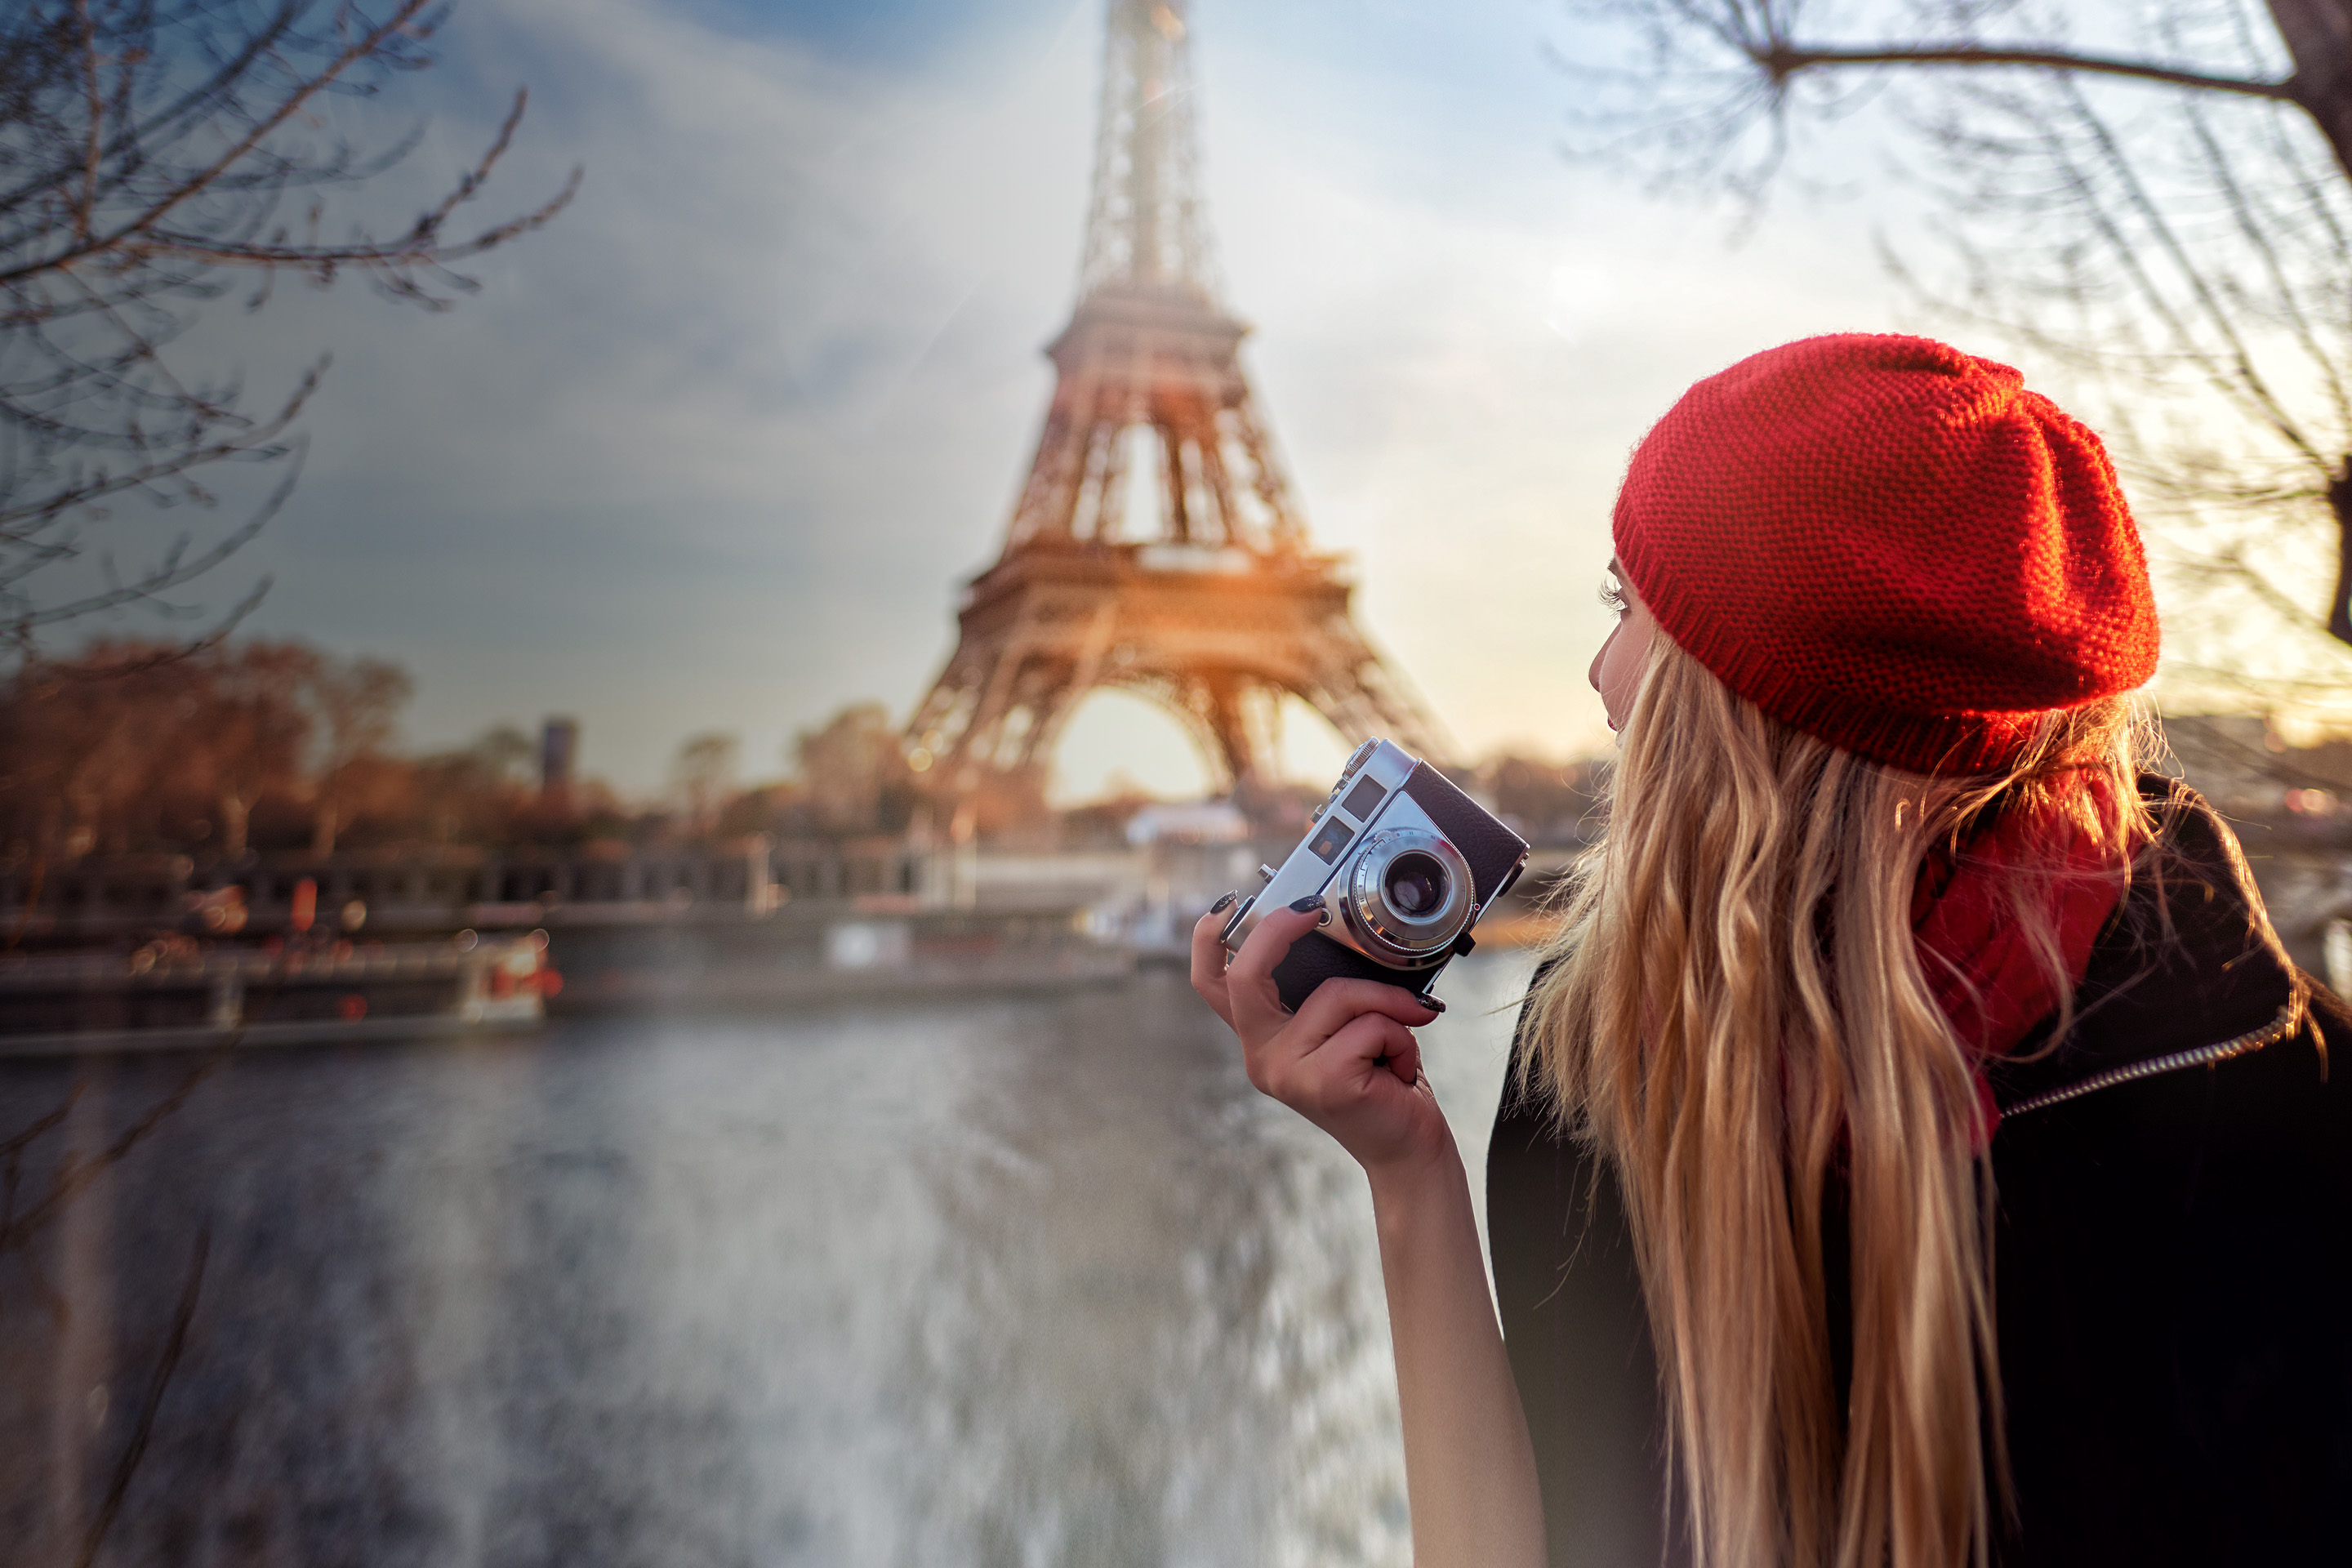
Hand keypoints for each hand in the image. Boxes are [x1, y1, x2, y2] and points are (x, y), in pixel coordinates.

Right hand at [1191, 899, 1453, 1178]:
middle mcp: (1261, 1055)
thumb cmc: (1382, 1077)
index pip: (1212, 983)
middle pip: (1246, 976)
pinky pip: (1371, 1025)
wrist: (1407, 1146)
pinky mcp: (1323, 1082)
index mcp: (1262, 1037)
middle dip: (1278, 930)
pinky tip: (1400, 1068)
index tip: (1234, 903)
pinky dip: (1402, 1035)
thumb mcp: (1345, 1025)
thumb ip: (1329, 989)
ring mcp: (1286, 1072)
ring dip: (1386, 1003)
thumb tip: (1345, 934)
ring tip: (1399, 1038)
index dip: (1209, 936)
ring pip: (1336, 994)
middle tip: (1314, 910)